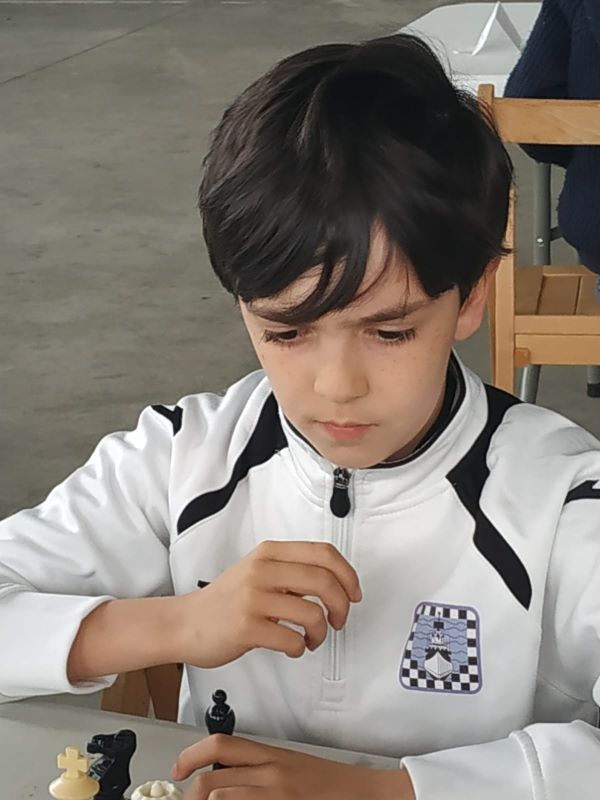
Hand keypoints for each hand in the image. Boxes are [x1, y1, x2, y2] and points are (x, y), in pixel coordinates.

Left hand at [172, 735, 414, 799]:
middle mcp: (271, 772)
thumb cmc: (328, 786)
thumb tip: (222, 782)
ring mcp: (277, 794)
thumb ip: (259, 770)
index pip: (221, 745)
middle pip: (212, 779)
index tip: (177, 769)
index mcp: (271, 755)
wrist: (365, 793)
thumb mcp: (290, 768)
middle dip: (190, 795)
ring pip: (221, 798)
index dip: (191, 755)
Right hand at [173, 540, 361, 668]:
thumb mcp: (257, 571)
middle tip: (339, 620)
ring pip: (313, 614)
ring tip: (312, 638)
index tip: (354, 592)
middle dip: (342, 606)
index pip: (323, 553)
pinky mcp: (247, 627)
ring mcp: (253, 598)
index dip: (347, 574)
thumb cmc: (226, 601)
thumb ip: (291, 571)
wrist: (185, 623)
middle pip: (324, 581)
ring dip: (321, 633)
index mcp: (269, 553)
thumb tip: (335, 583)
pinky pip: (293, 640)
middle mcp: (262, 570)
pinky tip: (293, 648)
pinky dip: (301, 648)